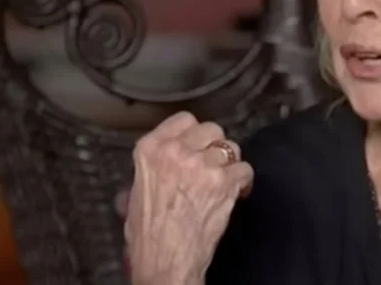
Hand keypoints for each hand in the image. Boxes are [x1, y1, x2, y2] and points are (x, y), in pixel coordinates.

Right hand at [124, 112, 253, 284]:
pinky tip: (237, 192)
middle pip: (211, 129)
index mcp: (150, 150)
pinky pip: (245, 169)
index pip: (183, 119)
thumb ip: (150, 171)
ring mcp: (202, 165)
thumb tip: (156, 167)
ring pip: (231, 147)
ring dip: (230, 163)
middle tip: (212, 164)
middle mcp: (176, 152)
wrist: (165, 262)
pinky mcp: (225, 182)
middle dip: (214, 146)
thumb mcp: (135, 194)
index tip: (197, 141)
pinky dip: (244, 181)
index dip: (194, 132)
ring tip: (223, 180)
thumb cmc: (148, 236)